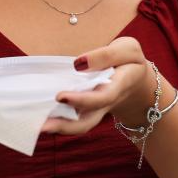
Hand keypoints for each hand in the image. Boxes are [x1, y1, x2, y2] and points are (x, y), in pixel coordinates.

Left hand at [41, 37, 157, 135]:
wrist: (138, 81)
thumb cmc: (130, 62)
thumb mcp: (128, 49)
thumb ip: (107, 55)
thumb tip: (79, 64)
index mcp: (121, 86)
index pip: (103, 96)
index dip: (83, 99)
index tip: (60, 96)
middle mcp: (107, 103)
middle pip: (90, 121)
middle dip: (67, 125)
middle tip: (44, 124)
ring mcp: (97, 110)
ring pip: (81, 125)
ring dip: (60, 128)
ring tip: (38, 127)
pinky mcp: (88, 110)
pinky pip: (75, 120)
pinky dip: (58, 121)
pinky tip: (40, 118)